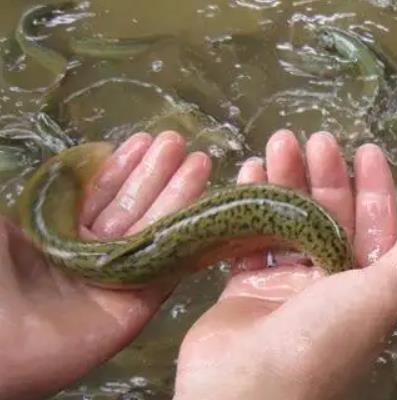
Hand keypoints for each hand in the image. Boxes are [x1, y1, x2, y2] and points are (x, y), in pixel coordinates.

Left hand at [0, 131, 211, 399]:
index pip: (98, 194)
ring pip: (153, 231)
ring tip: (198, 160)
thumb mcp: (5, 223)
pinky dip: (187, 239)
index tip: (143, 141)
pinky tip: (202, 209)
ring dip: (177, 195)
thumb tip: (71, 164)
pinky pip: (167, 268)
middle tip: (177, 142)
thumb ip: (43, 192)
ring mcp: (115, 280)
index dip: (121, 166)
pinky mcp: (136, 306)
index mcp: (58, 233)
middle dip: (155, 173)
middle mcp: (90, 254)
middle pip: (131, 208)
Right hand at [174, 130, 396, 399]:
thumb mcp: (376, 299)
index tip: (366, 149)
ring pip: (288, 220)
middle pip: (327, 216)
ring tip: (277, 143)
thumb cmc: (318, 342)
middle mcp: (325, 283)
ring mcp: (284, 284)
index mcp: (362, 287)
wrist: (244, 388)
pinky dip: (249, 206)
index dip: (375, 187)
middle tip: (314, 139)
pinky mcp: (245, 285)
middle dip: (324, 175)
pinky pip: (250, 236)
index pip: (375, 226)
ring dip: (284, 181)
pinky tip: (249, 173)